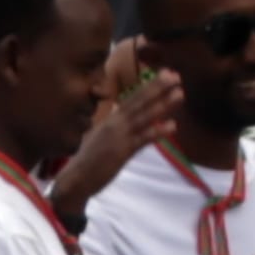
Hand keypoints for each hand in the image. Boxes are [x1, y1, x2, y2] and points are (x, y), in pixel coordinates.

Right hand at [53, 46, 179, 220]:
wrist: (75, 179)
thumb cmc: (87, 161)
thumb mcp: (100, 139)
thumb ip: (114, 128)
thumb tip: (123, 119)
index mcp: (109, 120)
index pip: (131, 100)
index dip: (147, 87)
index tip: (162, 75)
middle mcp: (113, 123)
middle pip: (138, 102)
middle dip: (156, 87)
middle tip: (174, 74)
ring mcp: (118, 136)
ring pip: (143, 116)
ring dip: (162, 104)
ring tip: (179, 93)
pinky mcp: (121, 151)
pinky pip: (142, 139)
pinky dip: (157, 132)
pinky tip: (172, 126)